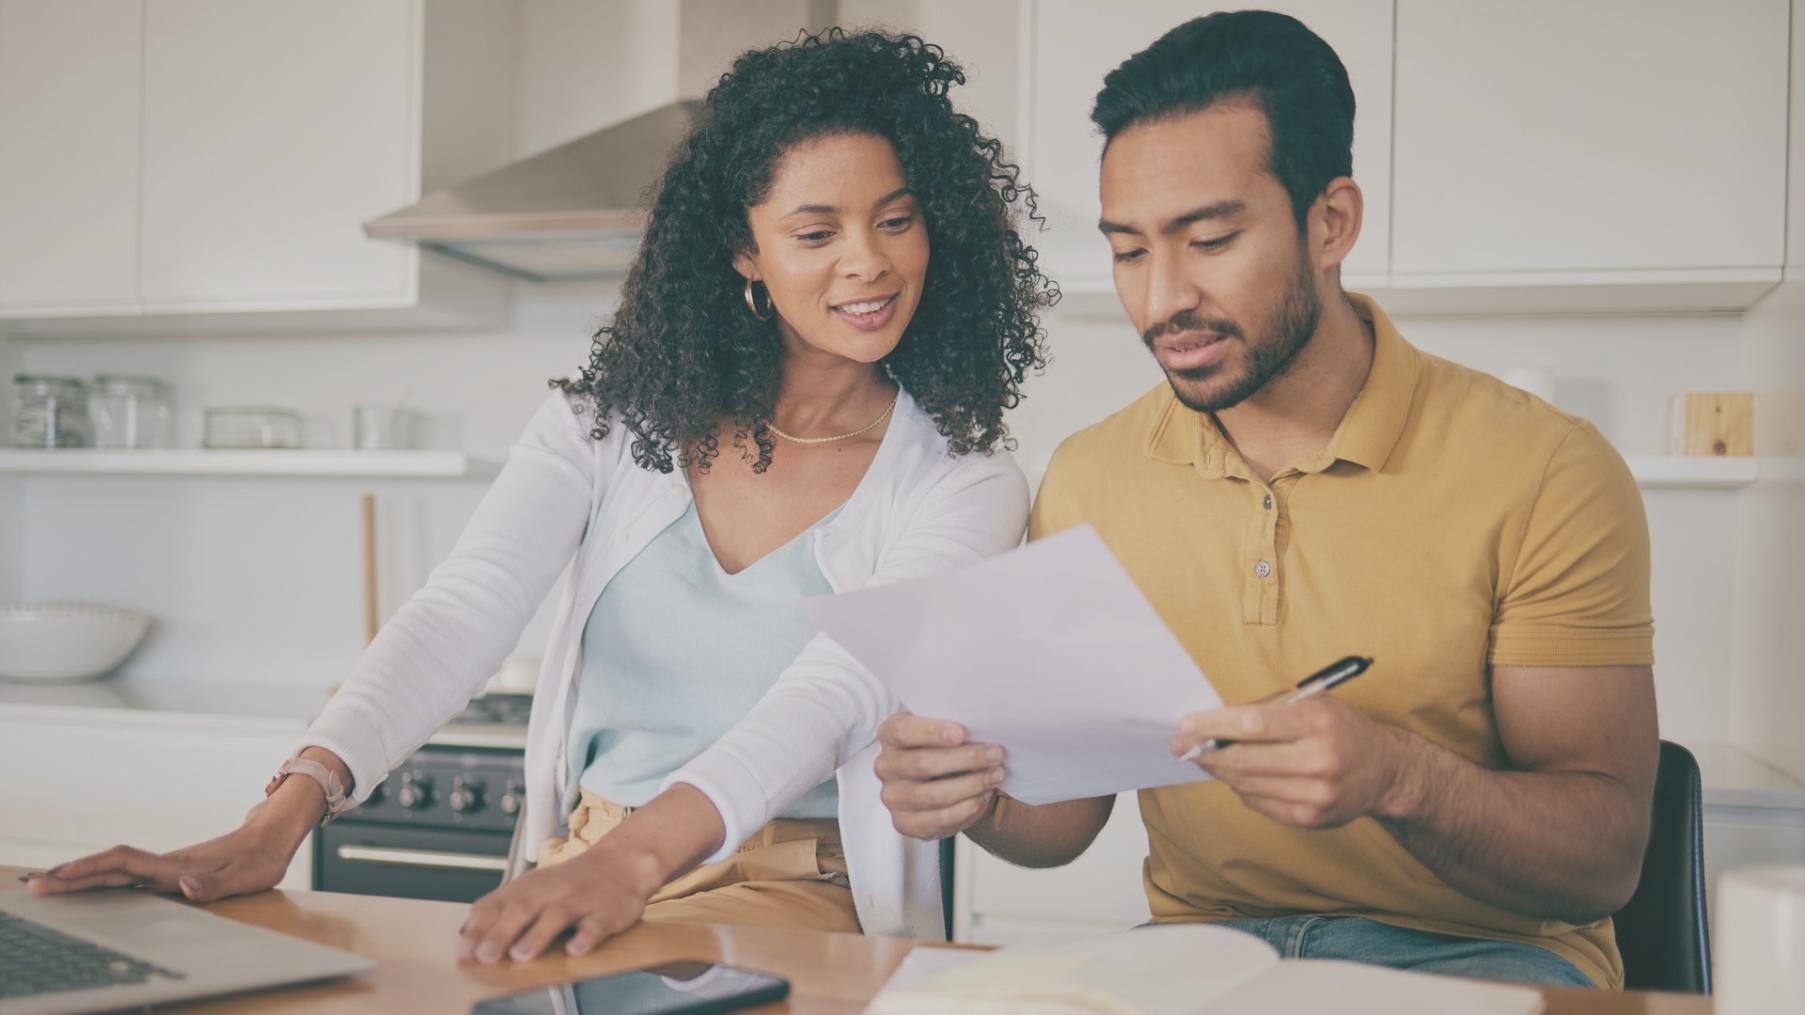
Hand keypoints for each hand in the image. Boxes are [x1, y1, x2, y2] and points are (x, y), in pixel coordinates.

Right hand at [25, 821, 301, 902]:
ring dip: (83, 877)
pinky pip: (128, 876)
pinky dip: (102, 880)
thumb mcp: (248, 876)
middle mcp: (166, 865)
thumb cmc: (263, 858)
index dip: (94, 869)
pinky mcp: (171, 872)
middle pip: (112, 868)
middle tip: (35, 884)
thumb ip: (216, 883)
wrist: (272, 835)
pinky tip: (91, 888)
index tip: (63, 875)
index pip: (126, 864)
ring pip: (116, 871)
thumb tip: (182, 884)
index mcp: (177, 866)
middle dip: (73, 876)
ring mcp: (166, 867)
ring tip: (48, 884)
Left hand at [457, 842, 660, 963]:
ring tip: (520, 955)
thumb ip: (501, 907)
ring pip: (557, 915)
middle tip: (484, 957)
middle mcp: (552, 891)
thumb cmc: (570, 883)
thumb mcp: (533, 887)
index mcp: (530, 887)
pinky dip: (586, 937)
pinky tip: (575, 950)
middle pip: (523, 909)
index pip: (498, 905)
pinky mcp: (607, 912)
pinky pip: (596, 925)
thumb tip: (465, 932)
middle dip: (501, 933)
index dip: (479, 929)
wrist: (622, 862)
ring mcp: (580, 900)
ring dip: (538, 934)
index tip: (463, 954)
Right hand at [873, 711, 1005, 839]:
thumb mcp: (943, 728)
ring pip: (935, 795)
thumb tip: (980, 724)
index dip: (931, 732)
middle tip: (995, 754)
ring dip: (972, 785)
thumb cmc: (944, 747)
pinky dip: (968, 807)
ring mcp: (892, 797)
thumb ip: (951, 724)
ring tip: (996, 775)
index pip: (902, 731)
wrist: (943, 781)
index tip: (962, 733)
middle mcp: (885, 766)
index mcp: (889, 735)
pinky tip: (983, 795)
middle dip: (965, 759)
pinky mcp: (905, 823)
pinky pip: (941, 818)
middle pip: (923, 763)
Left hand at [1170, 695, 1420, 828]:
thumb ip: (1265, 709)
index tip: (1185, 725)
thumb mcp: (1311, 702)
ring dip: (1218, 770)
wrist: (1384, 770)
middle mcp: (1318, 759)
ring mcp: (1315, 793)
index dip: (1211, 726)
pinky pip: (1258, 803)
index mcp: (1317, 722)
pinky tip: (1236, 776)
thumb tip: (1213, 722)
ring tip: (1203, 757)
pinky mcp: (1310, 818)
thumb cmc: (1339, 728)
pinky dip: (1241, 788)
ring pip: (1246, 783)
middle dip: (1204, 751)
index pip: (1250, 724)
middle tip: (1180, 744)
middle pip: (1243, 759)